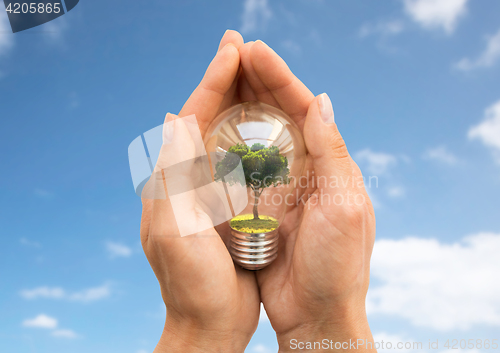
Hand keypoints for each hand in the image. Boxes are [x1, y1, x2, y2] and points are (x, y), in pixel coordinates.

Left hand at [140, 31, 260, 352]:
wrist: (207, 322)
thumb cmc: (192, 284)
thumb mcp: (176, 232)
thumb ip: (173, 178)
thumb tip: (175, 118)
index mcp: (173, 178)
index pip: (192, 116)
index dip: (213, 80)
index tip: (235, 49)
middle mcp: (187, 177)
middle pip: (207, 117)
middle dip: (225, 80)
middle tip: (244, 46)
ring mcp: (208, 189)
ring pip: (225, 134)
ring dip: (240, 101)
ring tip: (258, 73)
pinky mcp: (229, 204)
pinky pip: (241, 158)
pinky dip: (254, 134)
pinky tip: (271, 124)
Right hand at [237, 40, 376, 351]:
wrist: (317, 313)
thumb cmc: (338, 265)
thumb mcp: (345, 205)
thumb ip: (332, 152)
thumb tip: (321, 99)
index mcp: (329, 163)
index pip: (303, 107)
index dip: (279, 77)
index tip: (253, 51)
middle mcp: (306, 169)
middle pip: (279, 114)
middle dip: (257, 82)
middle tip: (231, 52)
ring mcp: (281, 186)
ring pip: (258, 135)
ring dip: (241, 105)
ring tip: (220, 77)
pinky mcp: (260, 207)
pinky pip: (241, 167)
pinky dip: (227, 145)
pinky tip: (211, 128)